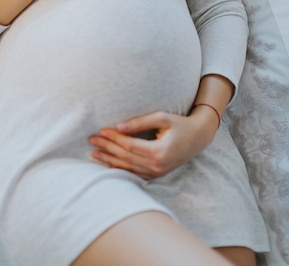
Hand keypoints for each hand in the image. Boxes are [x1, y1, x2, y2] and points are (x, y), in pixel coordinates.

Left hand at [89, 109, 217, 179]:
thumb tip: (119, 127)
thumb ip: (140, 122)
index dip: (114, 138)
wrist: (198, 137)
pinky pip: (135, 173)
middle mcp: (158, 166)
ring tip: (94, 153)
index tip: (101, 130)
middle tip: (91, 140)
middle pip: (126, 157)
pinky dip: (121, 169)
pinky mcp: (157, 174)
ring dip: (110, 160)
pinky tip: (109, 165)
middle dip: (108, 148)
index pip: (130, 145)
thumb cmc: (180, 124)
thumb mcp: (162, 118)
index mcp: (159, 152)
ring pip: (128, 167)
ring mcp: (157, 172)